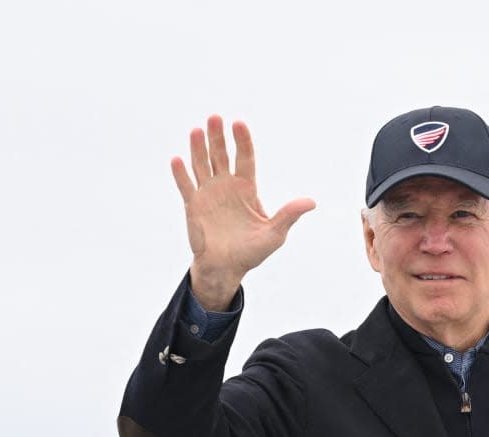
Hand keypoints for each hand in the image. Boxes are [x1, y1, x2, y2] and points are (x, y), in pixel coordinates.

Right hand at [172, 115, 314, 310]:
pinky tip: (177, 159)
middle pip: (221, 156)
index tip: (239, 124)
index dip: (243, 141)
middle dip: (219, 137)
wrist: (227, 267)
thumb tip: (311, 202)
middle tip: (215, 117)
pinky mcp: (193, 205)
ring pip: (202, 165)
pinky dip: (181, 173)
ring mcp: (208, 194)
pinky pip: (186, 186)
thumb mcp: (275, 233)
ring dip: (198, 148)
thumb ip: (289, 215)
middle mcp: (226, 186)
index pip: (245, 159)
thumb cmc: (252, 251)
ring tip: (197, 130)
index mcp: (247, 189)